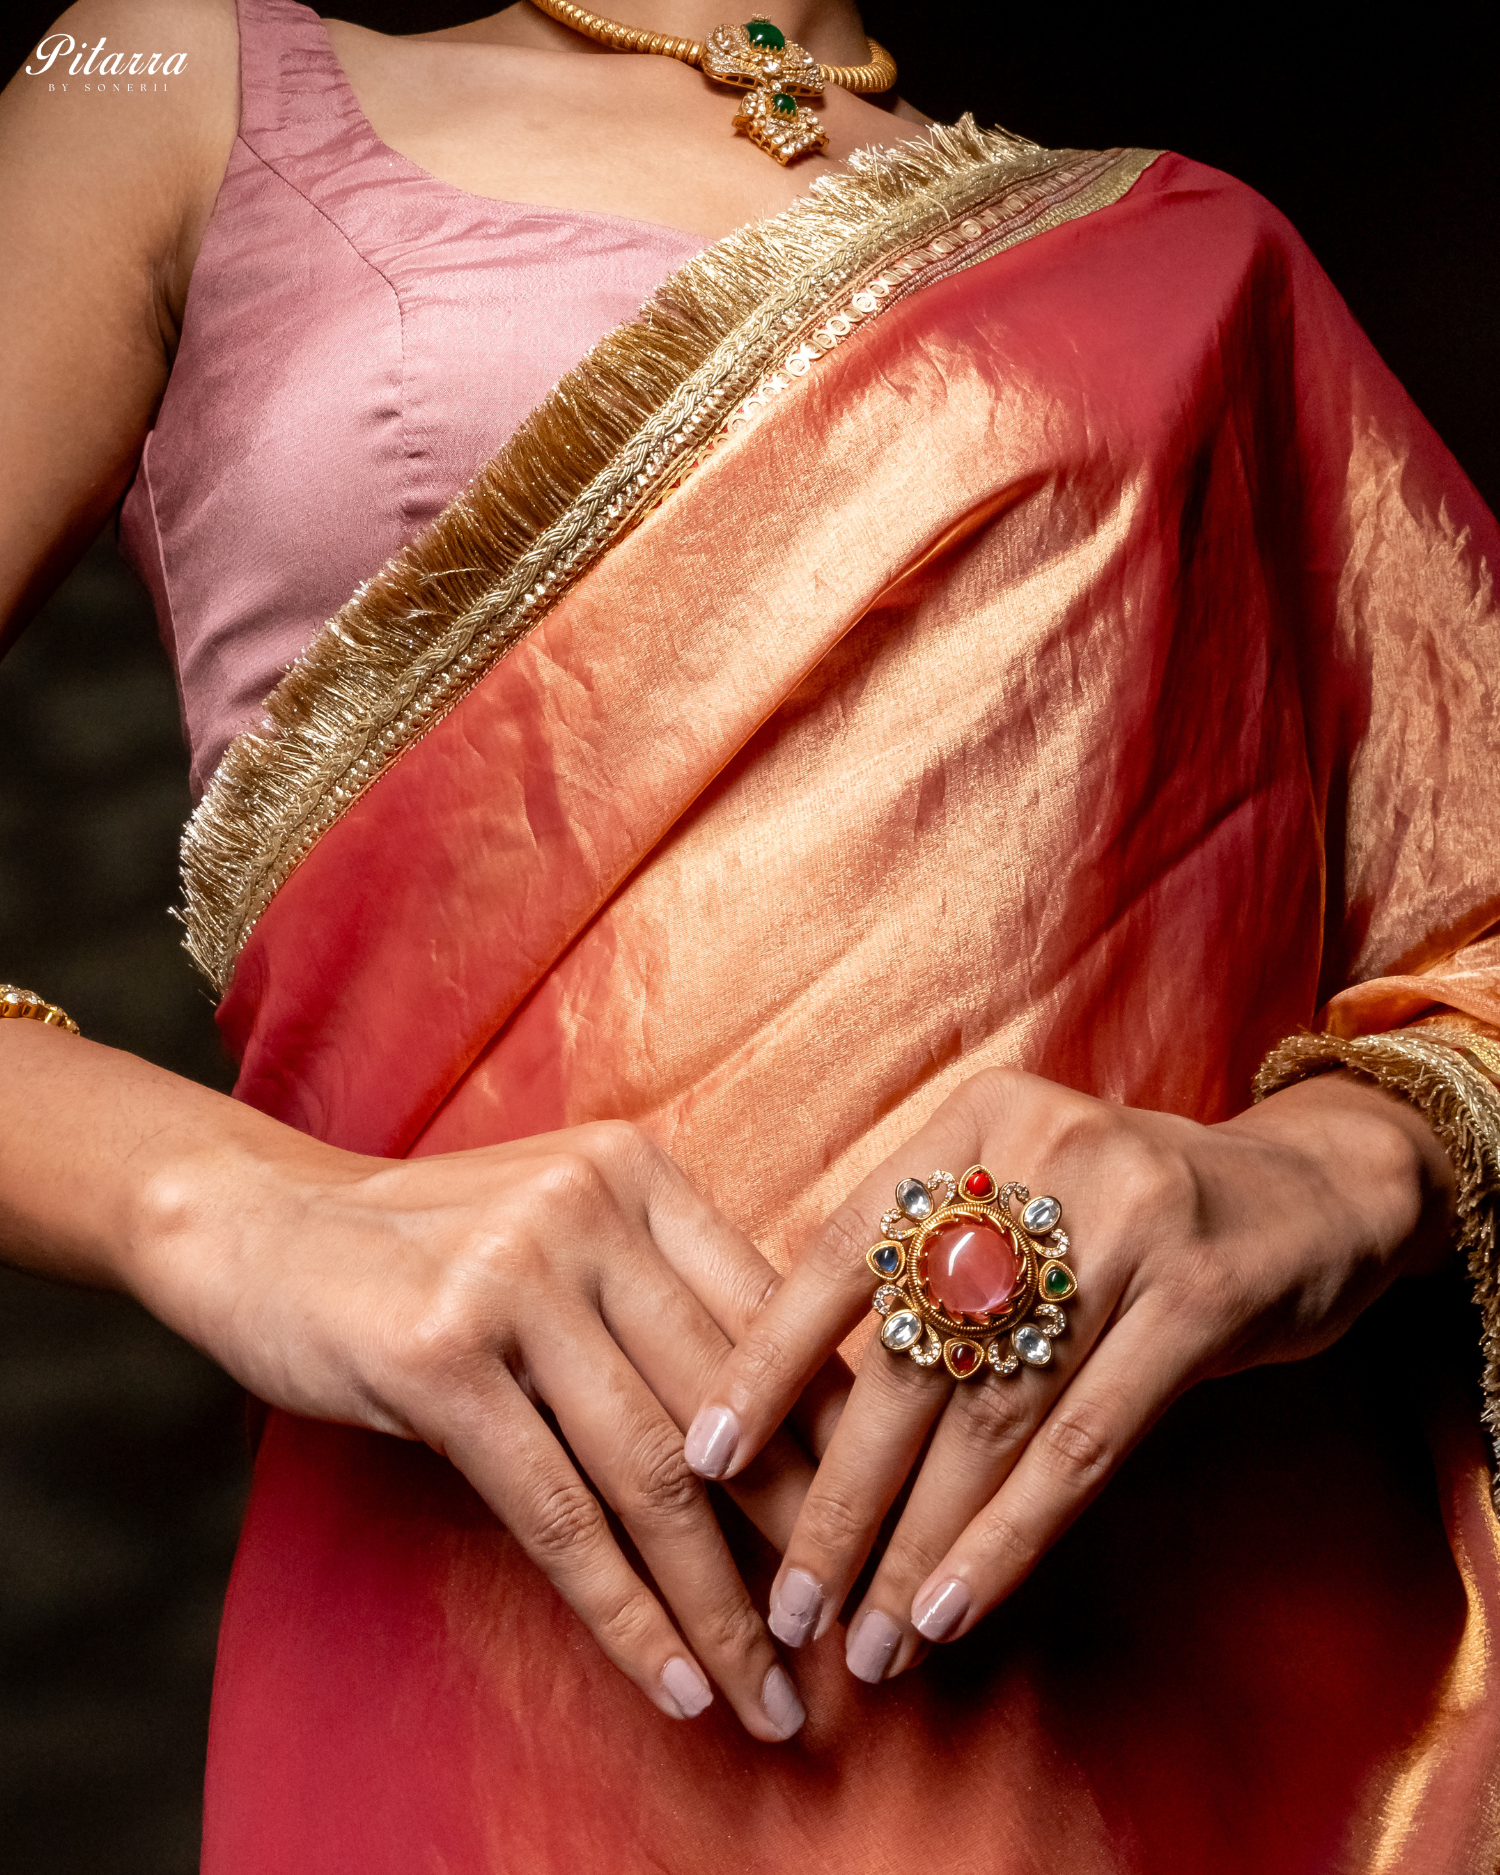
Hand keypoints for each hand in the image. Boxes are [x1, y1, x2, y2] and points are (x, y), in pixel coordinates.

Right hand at [131, 1111, 840, 1738]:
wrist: (261, 1226)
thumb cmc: (430, 1248)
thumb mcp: (558, 1233)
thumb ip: (659, 1295)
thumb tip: (793, 1429)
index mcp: (638, 1173)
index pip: (769, 1316)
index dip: (834, 1435)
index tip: (881, 1530)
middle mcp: (589, 1207)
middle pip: (727, 1400)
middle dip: (800, 1536)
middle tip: (849, 1637)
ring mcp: (513, 1276)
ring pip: (654, 1473)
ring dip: (721, 1606)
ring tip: (770, 1697)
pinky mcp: (440, 1356)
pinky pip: (558, 1513)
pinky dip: (624, 1612)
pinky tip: (671, 1681)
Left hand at [683, 1064, 1454, 1680]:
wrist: (1312, 1193)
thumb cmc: (1132, 1219)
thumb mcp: (1024, 1204)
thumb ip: (931, 1274)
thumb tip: (800, 1416)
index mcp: (973, 1127)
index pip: (841, 1255)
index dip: (766, 1364)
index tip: (706, 1461)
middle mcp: (1038, 1157)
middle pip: (908, 1355)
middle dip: (840, 1495)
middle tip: (791, 1601)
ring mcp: (1124, 1221)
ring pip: (989, 1415)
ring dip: (919, 1543)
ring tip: (870, 1636)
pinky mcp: (1198, 1295)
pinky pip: (1081, 1444)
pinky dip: (1009, 1538)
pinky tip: (956, 1608)